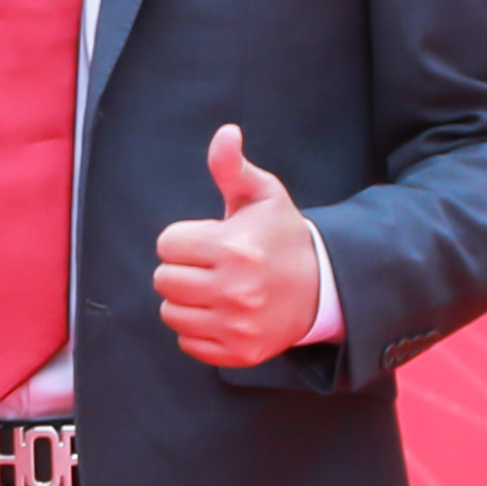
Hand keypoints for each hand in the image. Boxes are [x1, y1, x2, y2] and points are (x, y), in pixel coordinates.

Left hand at [152, 122, 330, 372]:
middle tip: (210, 265)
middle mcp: (234, 290)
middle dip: (182, 268)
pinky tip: (222, 313)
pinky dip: (197, 330)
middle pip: (163, 280)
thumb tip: (225, 133)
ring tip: (214, 289)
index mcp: (234, 248)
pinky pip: (187, 343)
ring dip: (185, 300)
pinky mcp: (238, 352)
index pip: (167, 244)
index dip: (184, 239)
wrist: (323, 287)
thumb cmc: (283, 236)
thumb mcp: (263, 195)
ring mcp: (237, 325)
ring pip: (170, 312)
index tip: (208, 240)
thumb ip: (233, 167)